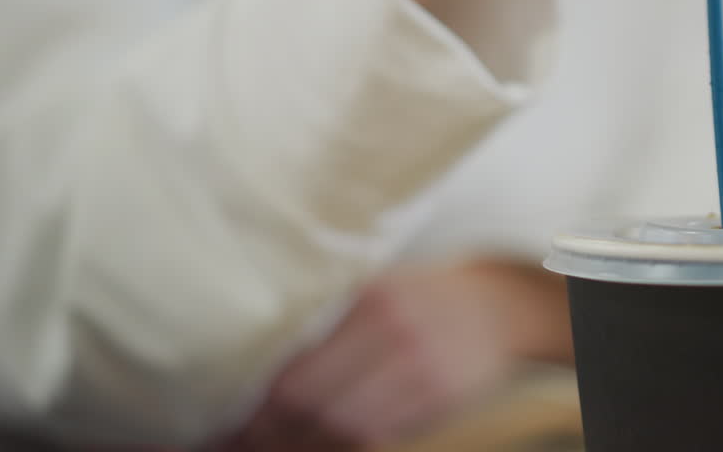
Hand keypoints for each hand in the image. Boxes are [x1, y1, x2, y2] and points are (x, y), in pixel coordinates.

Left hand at [214, 261, 570, 449]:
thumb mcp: (373, 287)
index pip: (297, 372)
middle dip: (271, 436)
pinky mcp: (443, 400)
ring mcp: (424, 371)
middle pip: (317, 407)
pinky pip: (382, 436)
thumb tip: (252, 371)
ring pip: (347, 431)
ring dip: (303, 447)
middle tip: (235, 444)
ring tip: (270, 448)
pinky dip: (344, 446)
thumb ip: (324, 321)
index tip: (223, 425)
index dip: (256, 409)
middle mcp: (397, 335)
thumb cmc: (421, 295)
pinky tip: (318, 444)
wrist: (499, 305)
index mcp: (370, 301)